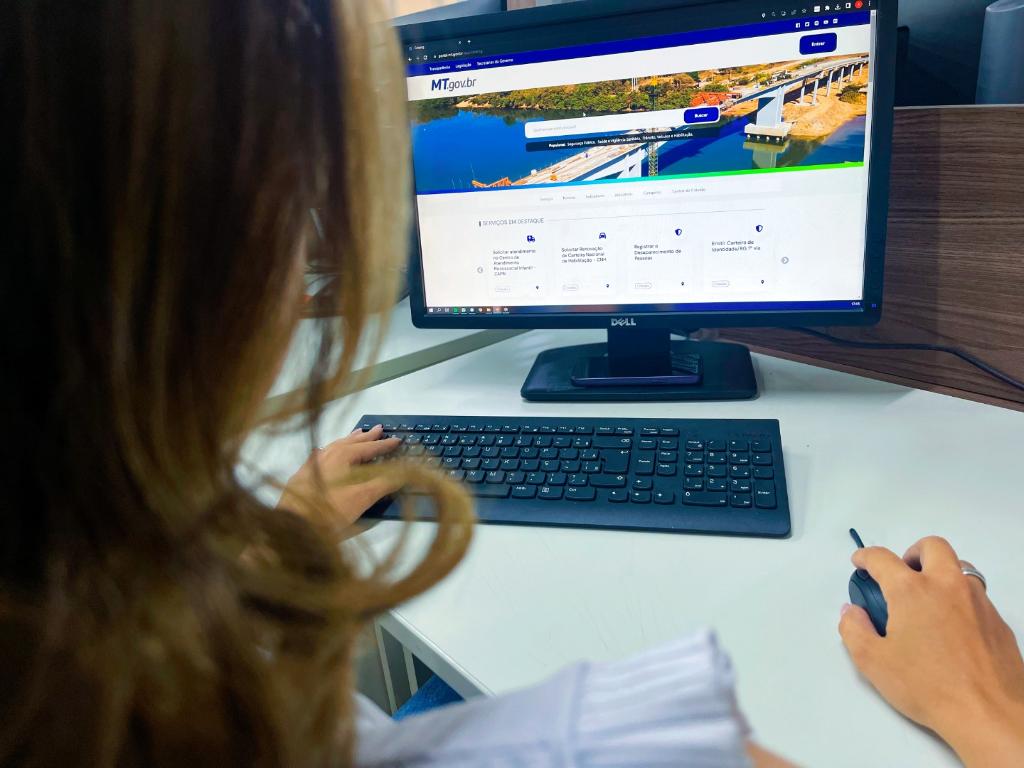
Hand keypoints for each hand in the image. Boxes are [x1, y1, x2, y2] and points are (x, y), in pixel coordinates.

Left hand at [277, 424, 401, 525]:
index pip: (369, 447)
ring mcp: (312, 464)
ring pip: (334, 446)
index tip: (397, 439)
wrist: (293, 525)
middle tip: (378, 428)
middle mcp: (327, 454)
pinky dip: (331, 450)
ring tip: (357, 434)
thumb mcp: (363, 497)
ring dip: (349, 440)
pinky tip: (326, 452)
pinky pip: (320, 455)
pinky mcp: (302, 475)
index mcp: (342, 456)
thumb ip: (385, 482)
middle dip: (367, 436)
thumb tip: (404, 471)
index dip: (385, 445)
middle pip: (351, 442)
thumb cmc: (330, 510)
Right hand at [839, 536, 1023, 766]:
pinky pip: (977, 596)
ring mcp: (978, 601)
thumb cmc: (928, 687)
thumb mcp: (873, 662)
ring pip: (960, 568)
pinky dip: (960, 600)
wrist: (988, 713)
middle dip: (912, 552)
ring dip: (940, 574)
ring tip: (928, 602)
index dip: (866, 557)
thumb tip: (852, 612)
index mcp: (912, 590)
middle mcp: (947, 586)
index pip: (882, 558)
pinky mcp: (998, 621)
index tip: (861, 563)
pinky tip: (952, 629)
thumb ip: (854, 630)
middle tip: (902, 575)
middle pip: (932, 547)